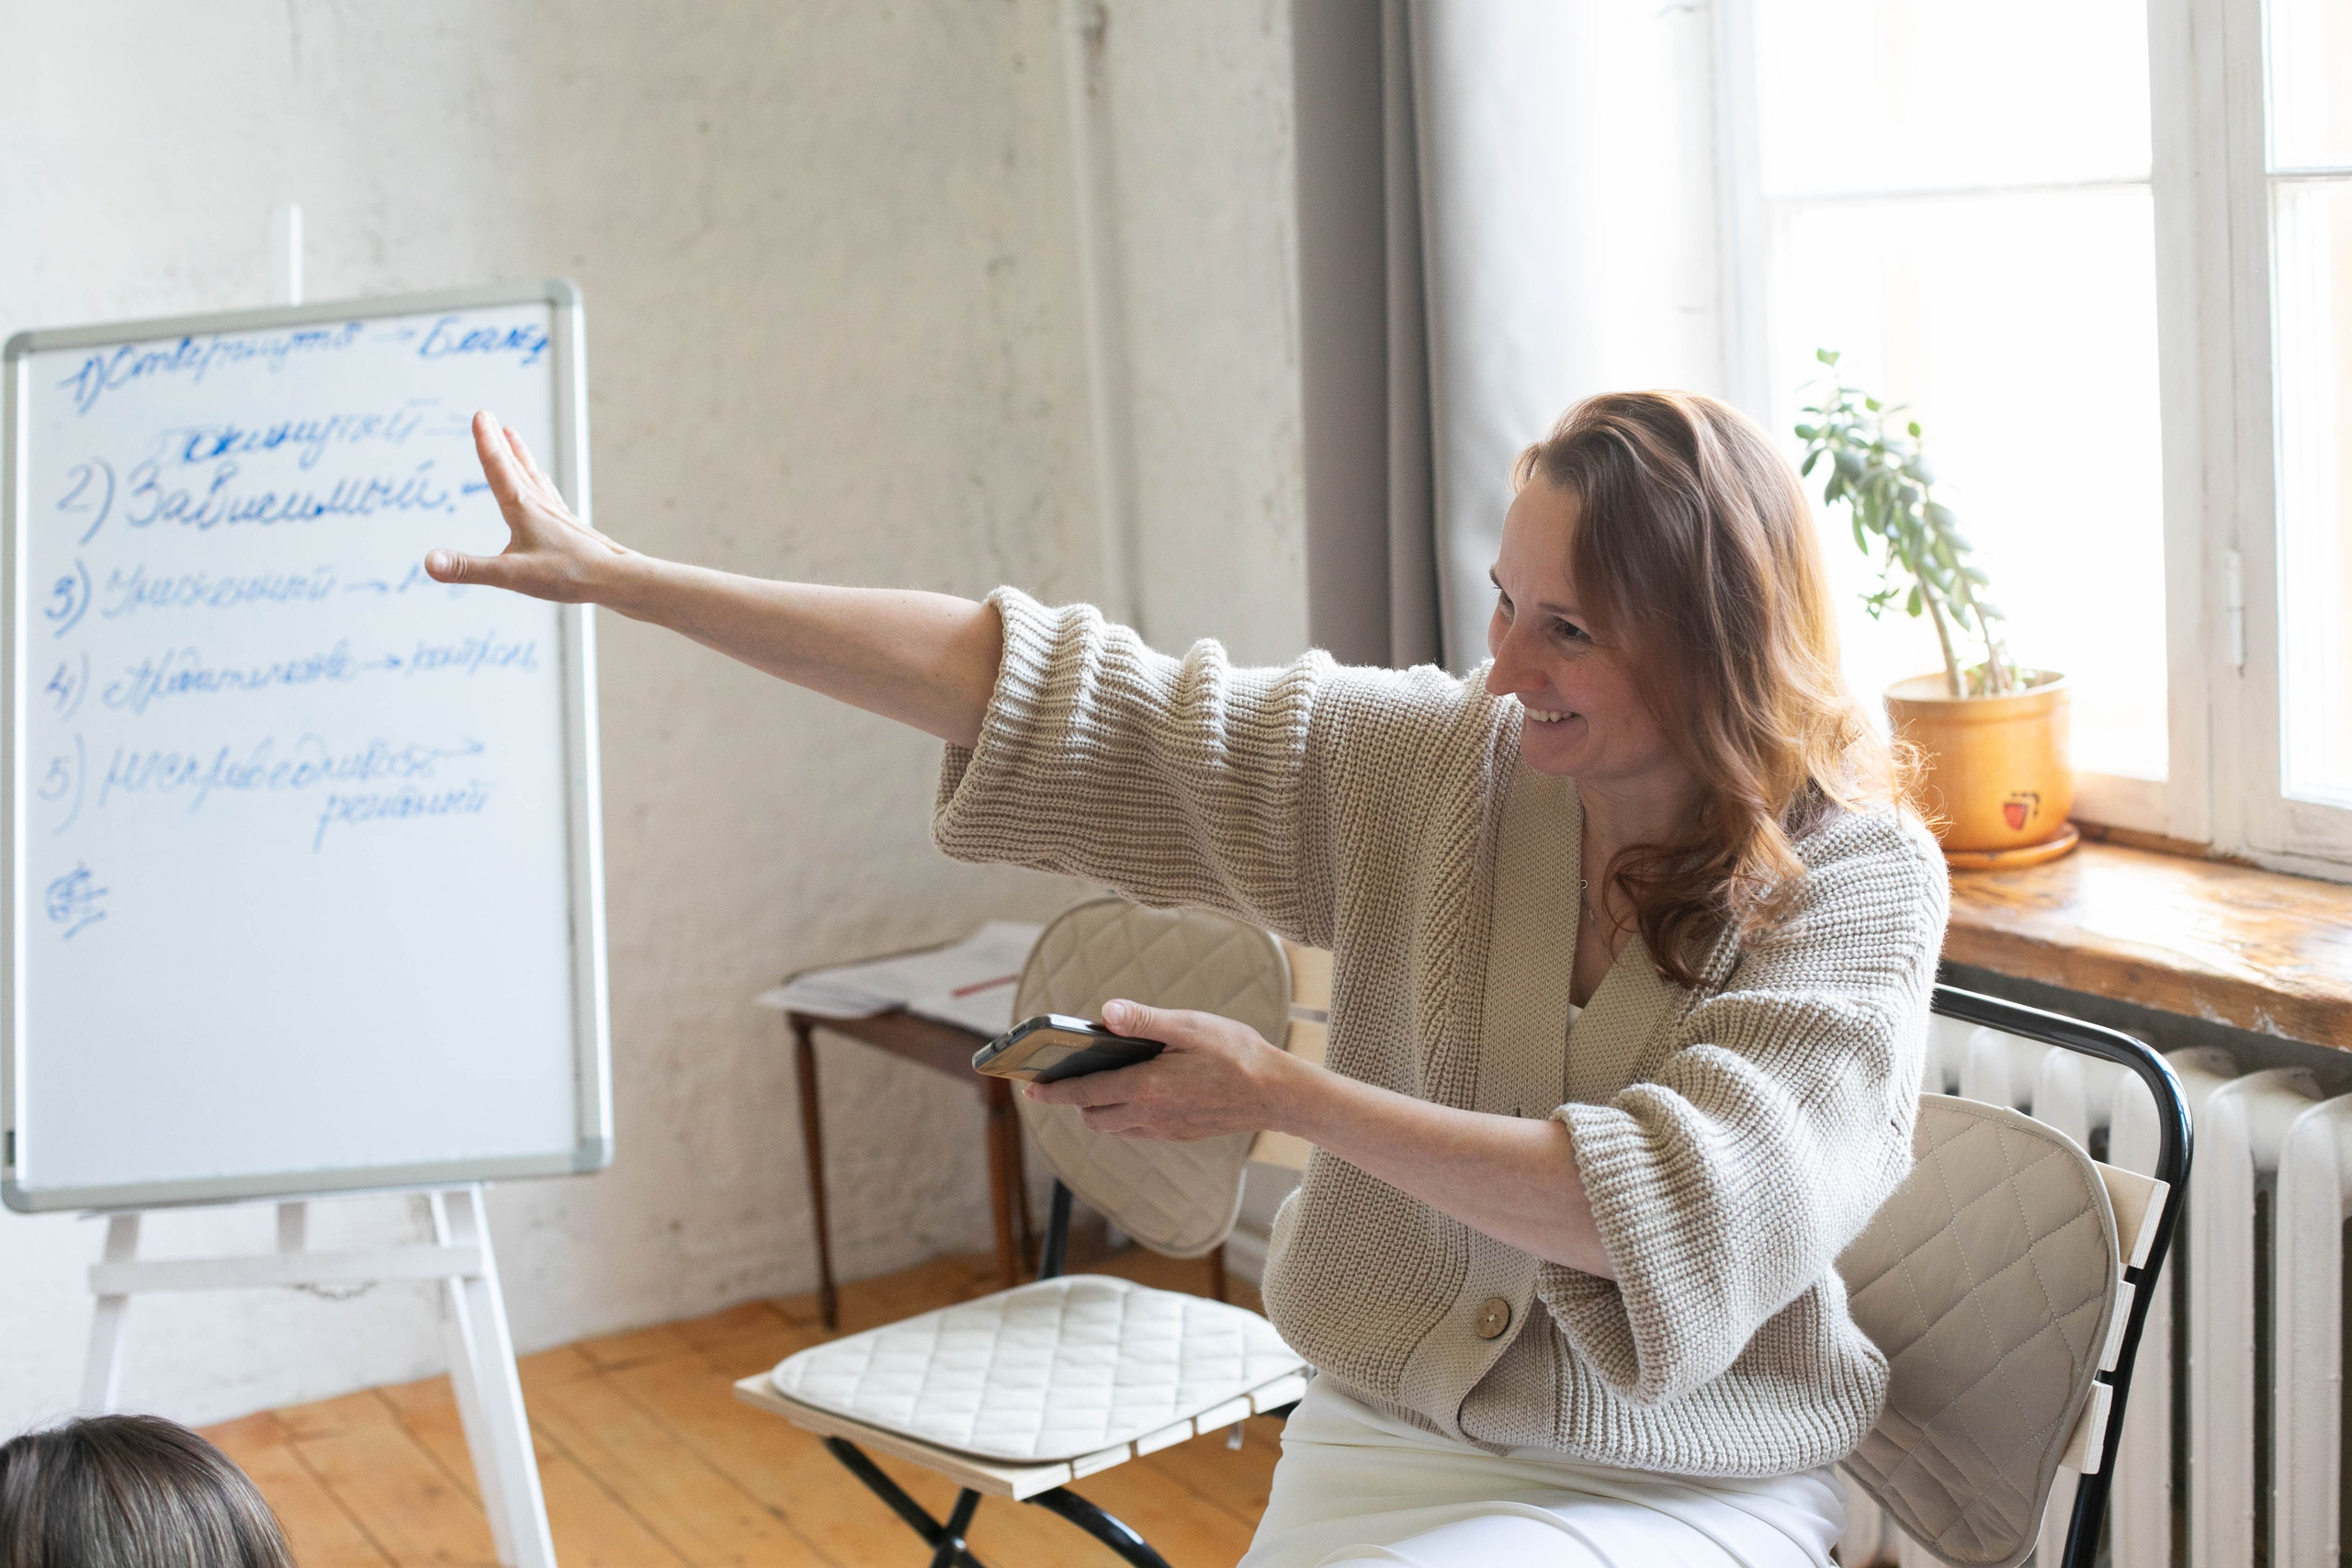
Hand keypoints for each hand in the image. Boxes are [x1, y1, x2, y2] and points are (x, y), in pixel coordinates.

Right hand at [425, 411, 634, 601]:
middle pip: (514, 466)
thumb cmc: (568, 575)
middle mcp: (540, 504)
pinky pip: (549, 495)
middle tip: (489, 416)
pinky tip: (543, 485)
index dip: (486, 442)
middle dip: (498, 441)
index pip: (498, 468)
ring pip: (534, 476)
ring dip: (520, 455)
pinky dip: (539, 481)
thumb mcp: (510, 575)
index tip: (480, 414)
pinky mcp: (570, 527)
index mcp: (522, 508)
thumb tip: (428, 563)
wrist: (617, 579)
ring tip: (512, 437)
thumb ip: (468, 569)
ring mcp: (557, 514)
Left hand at [1023, 999, 1302, 1140]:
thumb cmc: (1236, 1053)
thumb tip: (1105, 1014)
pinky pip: (1139, 1130)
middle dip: (1074, 1101)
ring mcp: (1166, 1128)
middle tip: (1065, 1080)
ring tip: (1099, 1083)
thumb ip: (1145, 1021)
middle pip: (1093, 1116)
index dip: (1053, 1092)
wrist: (1277, 1093)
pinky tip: (1138, 1092)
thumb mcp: (1190, 1026)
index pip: (1084, 1093)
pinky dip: (1125, 1115)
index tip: (1030, 1090)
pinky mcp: (1180, 1134)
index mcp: (1146, 1087)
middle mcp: (1150, 1115)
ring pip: (1115, 1127)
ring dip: (1099, 1109)